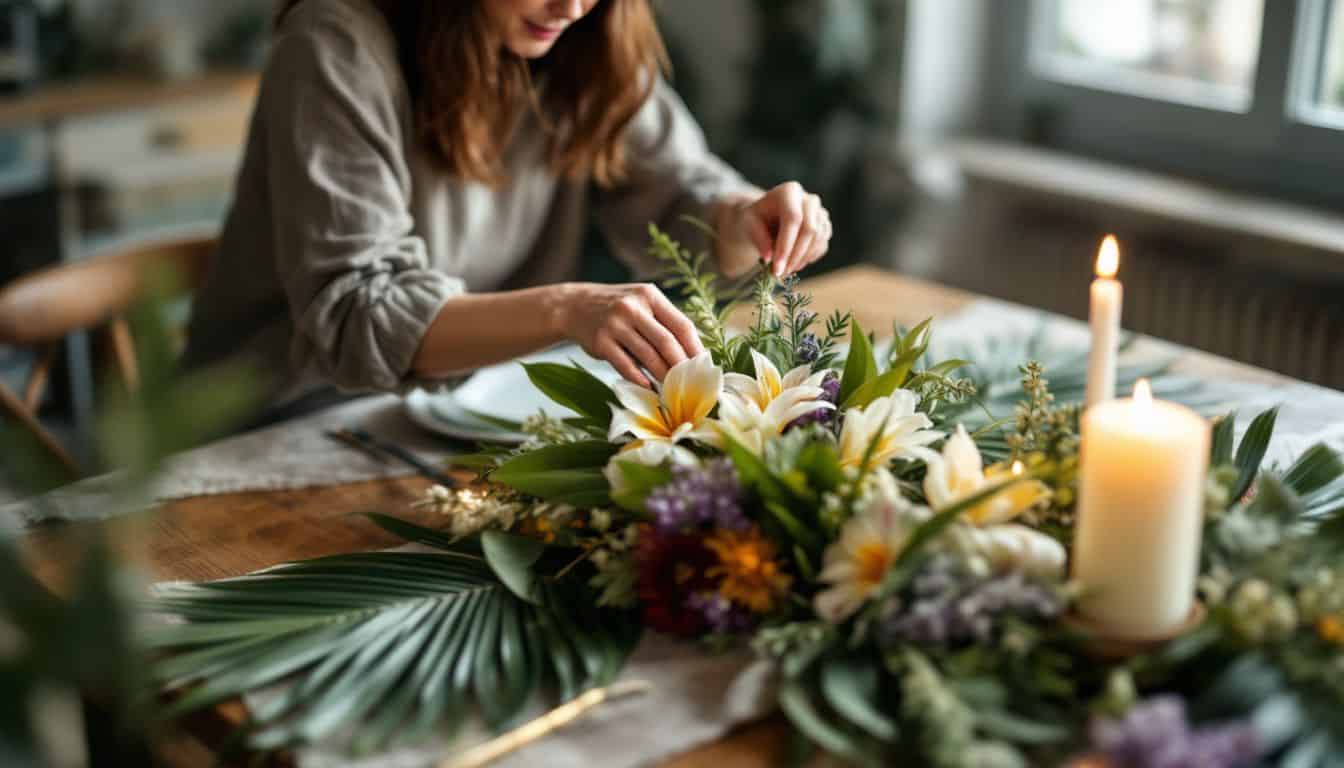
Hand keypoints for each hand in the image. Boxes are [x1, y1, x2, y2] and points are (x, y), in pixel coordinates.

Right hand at [558, 283, 704, 387]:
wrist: (574, 306)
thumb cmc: (618, 309)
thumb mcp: (641, 303)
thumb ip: (663, 322)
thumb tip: (693, 353)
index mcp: (650, 296)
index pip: (681, 324)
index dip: (695, 348)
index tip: (703, 366)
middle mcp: (633, 307)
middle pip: (667, 342)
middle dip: (681, 365)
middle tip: (691, 382)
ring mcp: (615, 324)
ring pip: (648, 356)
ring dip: (662, 375)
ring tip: (672, 387)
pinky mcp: (600, 342)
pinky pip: (625, 365)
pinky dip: (639, 379)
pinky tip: (648, 387)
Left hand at [737, 182, 832, 277]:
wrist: (768, 216)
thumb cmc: (756, 218)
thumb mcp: (749, 223)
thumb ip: (758, 238)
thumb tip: (770, 258)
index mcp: (789, 191)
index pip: (793, 219)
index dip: (786, 246)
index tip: (776, 268)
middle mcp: (809, 199)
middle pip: (810, 230)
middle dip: (795, 256)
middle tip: (781, 273)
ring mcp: (820, 212)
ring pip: (819, 239)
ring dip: (802, 259)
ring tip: (785, 270)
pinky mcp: (825, 226)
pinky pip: (822, 245)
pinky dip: (809, 258)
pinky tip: (794, 263)